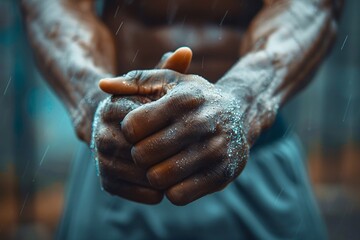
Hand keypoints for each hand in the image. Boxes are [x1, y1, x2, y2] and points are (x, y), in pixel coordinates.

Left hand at [101, 65, 249, 205]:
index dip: (129, 131)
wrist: (241, 113)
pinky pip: (178, 196)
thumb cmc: (194, 98)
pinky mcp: (222, 174)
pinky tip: (177, 175)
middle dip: (139, 154)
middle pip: (143, 155)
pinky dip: (171, 189)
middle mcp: (202, 123)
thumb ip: (135, 81)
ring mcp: (215, 151)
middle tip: (147, 150)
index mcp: (184, 99)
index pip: (134, 126)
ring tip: (160, 163)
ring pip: (159, 178)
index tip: (138, 130)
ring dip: (153, 174)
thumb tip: (102, 85)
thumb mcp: (169, 81)